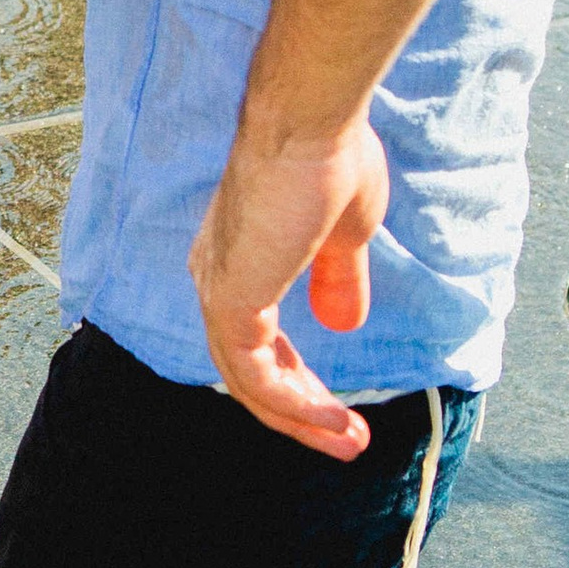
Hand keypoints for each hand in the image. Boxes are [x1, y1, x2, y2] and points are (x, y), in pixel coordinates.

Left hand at [189, 113, 389, 457]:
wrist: (312, 124)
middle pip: (247, 369)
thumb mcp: (343, 234)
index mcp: (237, 258)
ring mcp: (220, 289)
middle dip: (299, 411)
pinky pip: (255, 375)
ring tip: (351, 443)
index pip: (255, 338)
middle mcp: (217, 276)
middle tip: (346, 440)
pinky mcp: (233, 301)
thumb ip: (337, 280)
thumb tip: (343, 324)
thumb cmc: (328, 159)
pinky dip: (293, 405)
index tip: (335, 408)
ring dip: (302, 418)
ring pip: (249, 381)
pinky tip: (332, 421)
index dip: (295, 378)